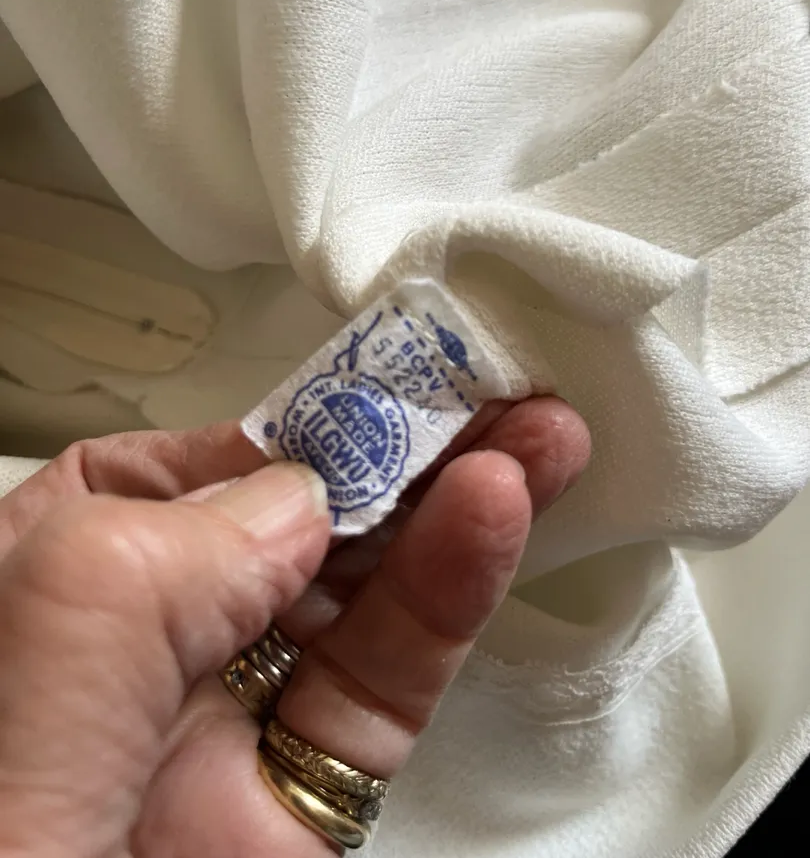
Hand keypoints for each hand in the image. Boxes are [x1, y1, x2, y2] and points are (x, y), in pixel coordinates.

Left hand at [0, 398, 588, 856]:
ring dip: (449, 505)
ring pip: (357, 591)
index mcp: (48, 589)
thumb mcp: (53, 639)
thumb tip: (296, 502)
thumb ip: (170, 548)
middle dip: (393, 450)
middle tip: (483, 388)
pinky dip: (447, 594)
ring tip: (530, 435)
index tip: (364, 391)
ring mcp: (227, 722)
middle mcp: (137, 651)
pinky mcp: (306, 800)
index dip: (275, 426)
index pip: (172, 473)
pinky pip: (385, 679)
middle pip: (286, 521)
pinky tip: (495, 518)